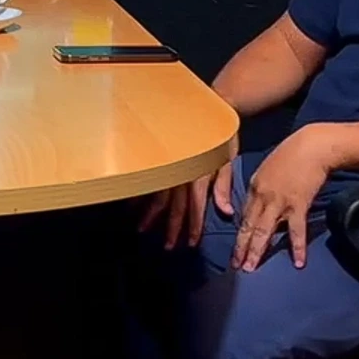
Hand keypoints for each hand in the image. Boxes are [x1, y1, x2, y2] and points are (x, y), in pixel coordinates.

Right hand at [138, 134, 237, 248]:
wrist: (202, 111)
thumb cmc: (217, 137)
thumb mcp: (225, 161)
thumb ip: (222, 187)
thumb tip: (226, 211)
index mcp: (198, 176)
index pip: (195, 207)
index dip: (194, 226)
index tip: (191, 243)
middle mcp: (180, 175)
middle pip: (174, 207)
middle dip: (171, 228)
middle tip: (168, 246)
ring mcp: (167, 167)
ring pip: (156, 196)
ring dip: (150, 215)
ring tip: (143, 229)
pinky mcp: (158, 160)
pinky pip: (147, 180)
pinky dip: (139, 194)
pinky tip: (133, 205)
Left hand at [230, 125, 335, 270]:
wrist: (313, 146)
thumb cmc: (292, 154)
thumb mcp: (269, 169)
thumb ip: (263, 188)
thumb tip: (262, 206)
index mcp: (254, 187)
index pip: (244, 216)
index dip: (239, 234)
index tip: (235, 248)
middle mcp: (262, 196)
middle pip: (248, 226)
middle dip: (241, 247)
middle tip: (236, 266)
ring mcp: (279, 201)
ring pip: (263, 230)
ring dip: (256, 251)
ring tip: (250, 267)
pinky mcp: (297, 204)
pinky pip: (295, 230)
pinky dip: (297, 247)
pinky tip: (298, 262)